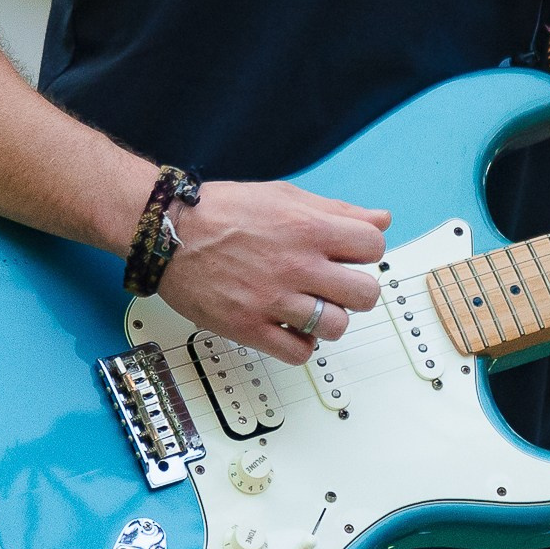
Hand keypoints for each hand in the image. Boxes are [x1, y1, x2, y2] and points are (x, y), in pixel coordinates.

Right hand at [154, 178, 387, 364]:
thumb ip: (338, 210)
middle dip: (357, 290)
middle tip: (337, 287)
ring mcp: (273, 300)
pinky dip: (302, 345)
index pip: (373, 248)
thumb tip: (381, 220)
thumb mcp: (285, 195)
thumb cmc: (224, 211)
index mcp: (309, 228)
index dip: (367, 252)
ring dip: (330, 320)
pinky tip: (290, 327)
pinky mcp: (249, 326)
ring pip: (336, 327)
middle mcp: (296, 265)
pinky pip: (298, 353)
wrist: (168, 233)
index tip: (351, 255)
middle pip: (365, 294)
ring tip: (312, 308)